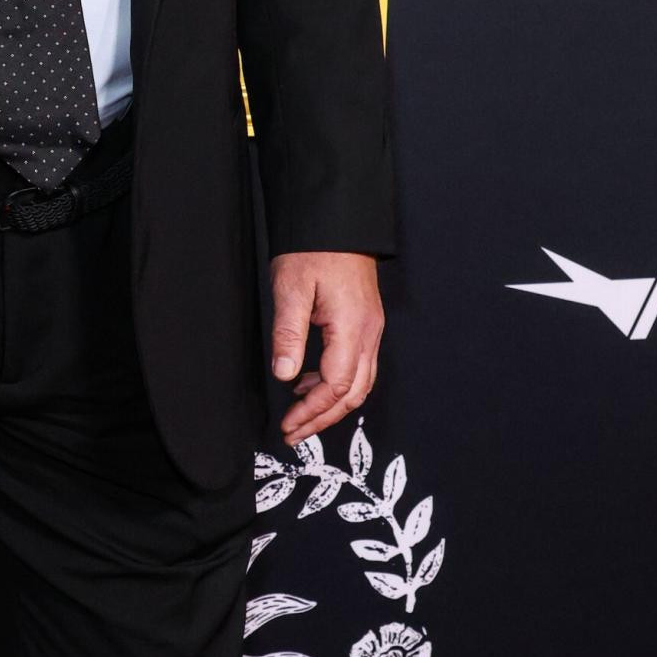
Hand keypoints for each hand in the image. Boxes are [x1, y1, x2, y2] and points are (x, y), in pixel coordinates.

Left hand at [270, 251, 382, 444]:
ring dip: (331, 404)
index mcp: (352, 327)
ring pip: (360, 383)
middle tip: (294, 433)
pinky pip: (359, 366)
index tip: (288, 424)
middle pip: (353, 393)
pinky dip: (337, 383)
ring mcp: (372, 329)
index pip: (335, 385)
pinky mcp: (366, 323)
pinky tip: (308, 382)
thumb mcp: (291, 289)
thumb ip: (288, 334)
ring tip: (298, 414)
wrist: (338, 222)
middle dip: (323, 418)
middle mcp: (369, 333)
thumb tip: (285, 374)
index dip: (312, 411)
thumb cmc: (313, 251)